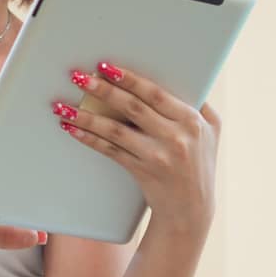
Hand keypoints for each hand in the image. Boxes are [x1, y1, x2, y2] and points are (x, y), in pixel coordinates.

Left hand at [54, 62, 220, 239]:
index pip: (155, 94)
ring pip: (116, 130)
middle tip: (78, 76)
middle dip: (103, 90)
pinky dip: (90, 138)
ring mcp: (158, 156)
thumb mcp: (211, 131)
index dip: (129, 78)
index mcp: (192, 121)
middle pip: (133, 107)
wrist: (190, 210)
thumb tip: (183, 74)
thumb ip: (199, 104)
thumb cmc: (199, 165)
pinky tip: (72, 128)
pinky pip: (110, 151)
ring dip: (87, 116)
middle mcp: (176, 137)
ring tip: (64, 105)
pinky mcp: (142, 171)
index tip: (105, 66)